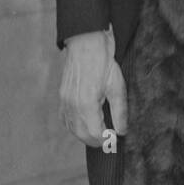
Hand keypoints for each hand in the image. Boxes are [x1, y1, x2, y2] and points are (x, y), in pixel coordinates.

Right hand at [59, 28, 128, 145]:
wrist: (86, 43)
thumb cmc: (103, 62)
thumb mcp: (118, 86)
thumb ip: (120, 112)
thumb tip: (121, 131)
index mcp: (87, 104)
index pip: (95, 134)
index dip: (107, 140)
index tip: (116, 138)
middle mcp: (72, 105)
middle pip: (82, 135)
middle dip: (97, 141)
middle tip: (110, 138)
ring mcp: (64, 101)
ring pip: (72, 129)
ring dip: (85, 135)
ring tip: (100, 131)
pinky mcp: (62, 96)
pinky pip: (65, 119)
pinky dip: (74, 126)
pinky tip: (85, 123)